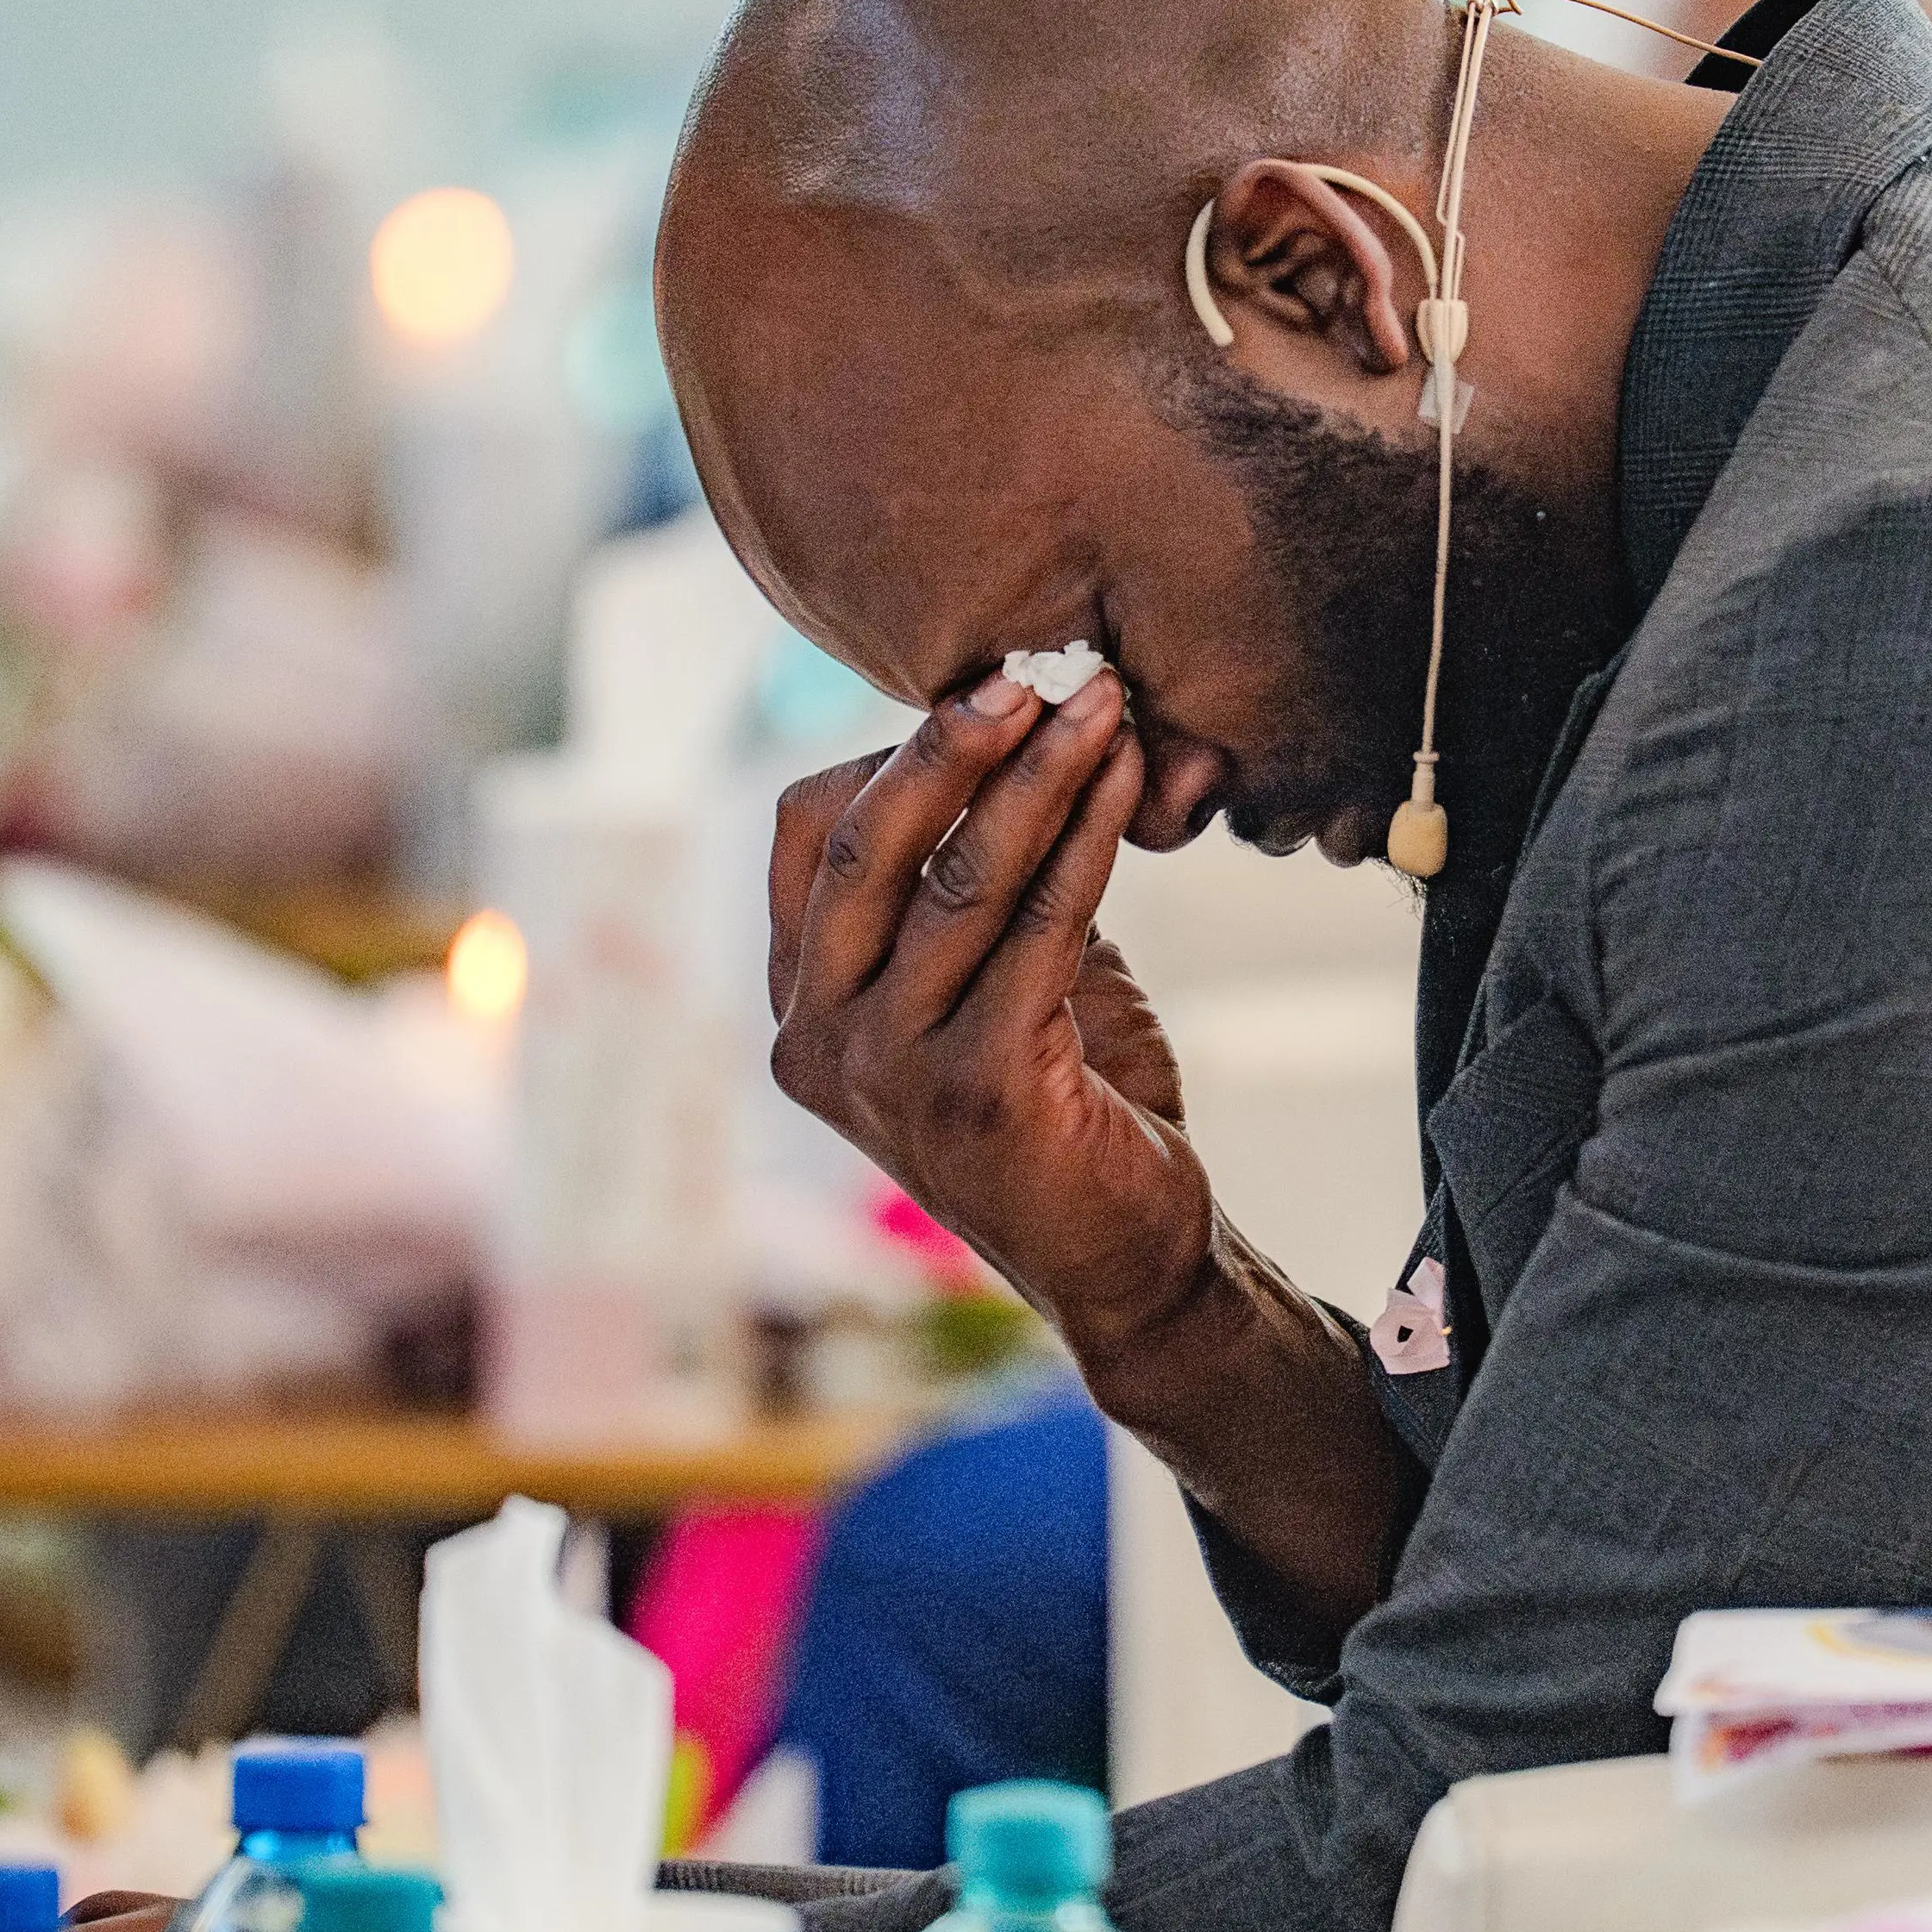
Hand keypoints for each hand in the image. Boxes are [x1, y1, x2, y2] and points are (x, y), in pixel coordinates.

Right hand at [767, 671, 1216, 1370]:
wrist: (1127, 1259)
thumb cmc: (1069, 1107)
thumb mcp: (1000, 977)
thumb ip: (984, 884)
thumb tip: (1038, 736)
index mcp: (803, 1009)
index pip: (808, 839)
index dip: (892, 752)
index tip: (987, 692)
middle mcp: (821, 1042)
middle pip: (864, 845)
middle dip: (951, 743)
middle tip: (1034, 672)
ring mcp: (889, 1074)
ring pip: (954, 879)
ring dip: (1037, 778)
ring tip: (1101, 708)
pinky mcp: (979, 1091)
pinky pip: (1037, 930)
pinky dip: (1086, 843)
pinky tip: (1125, 790)